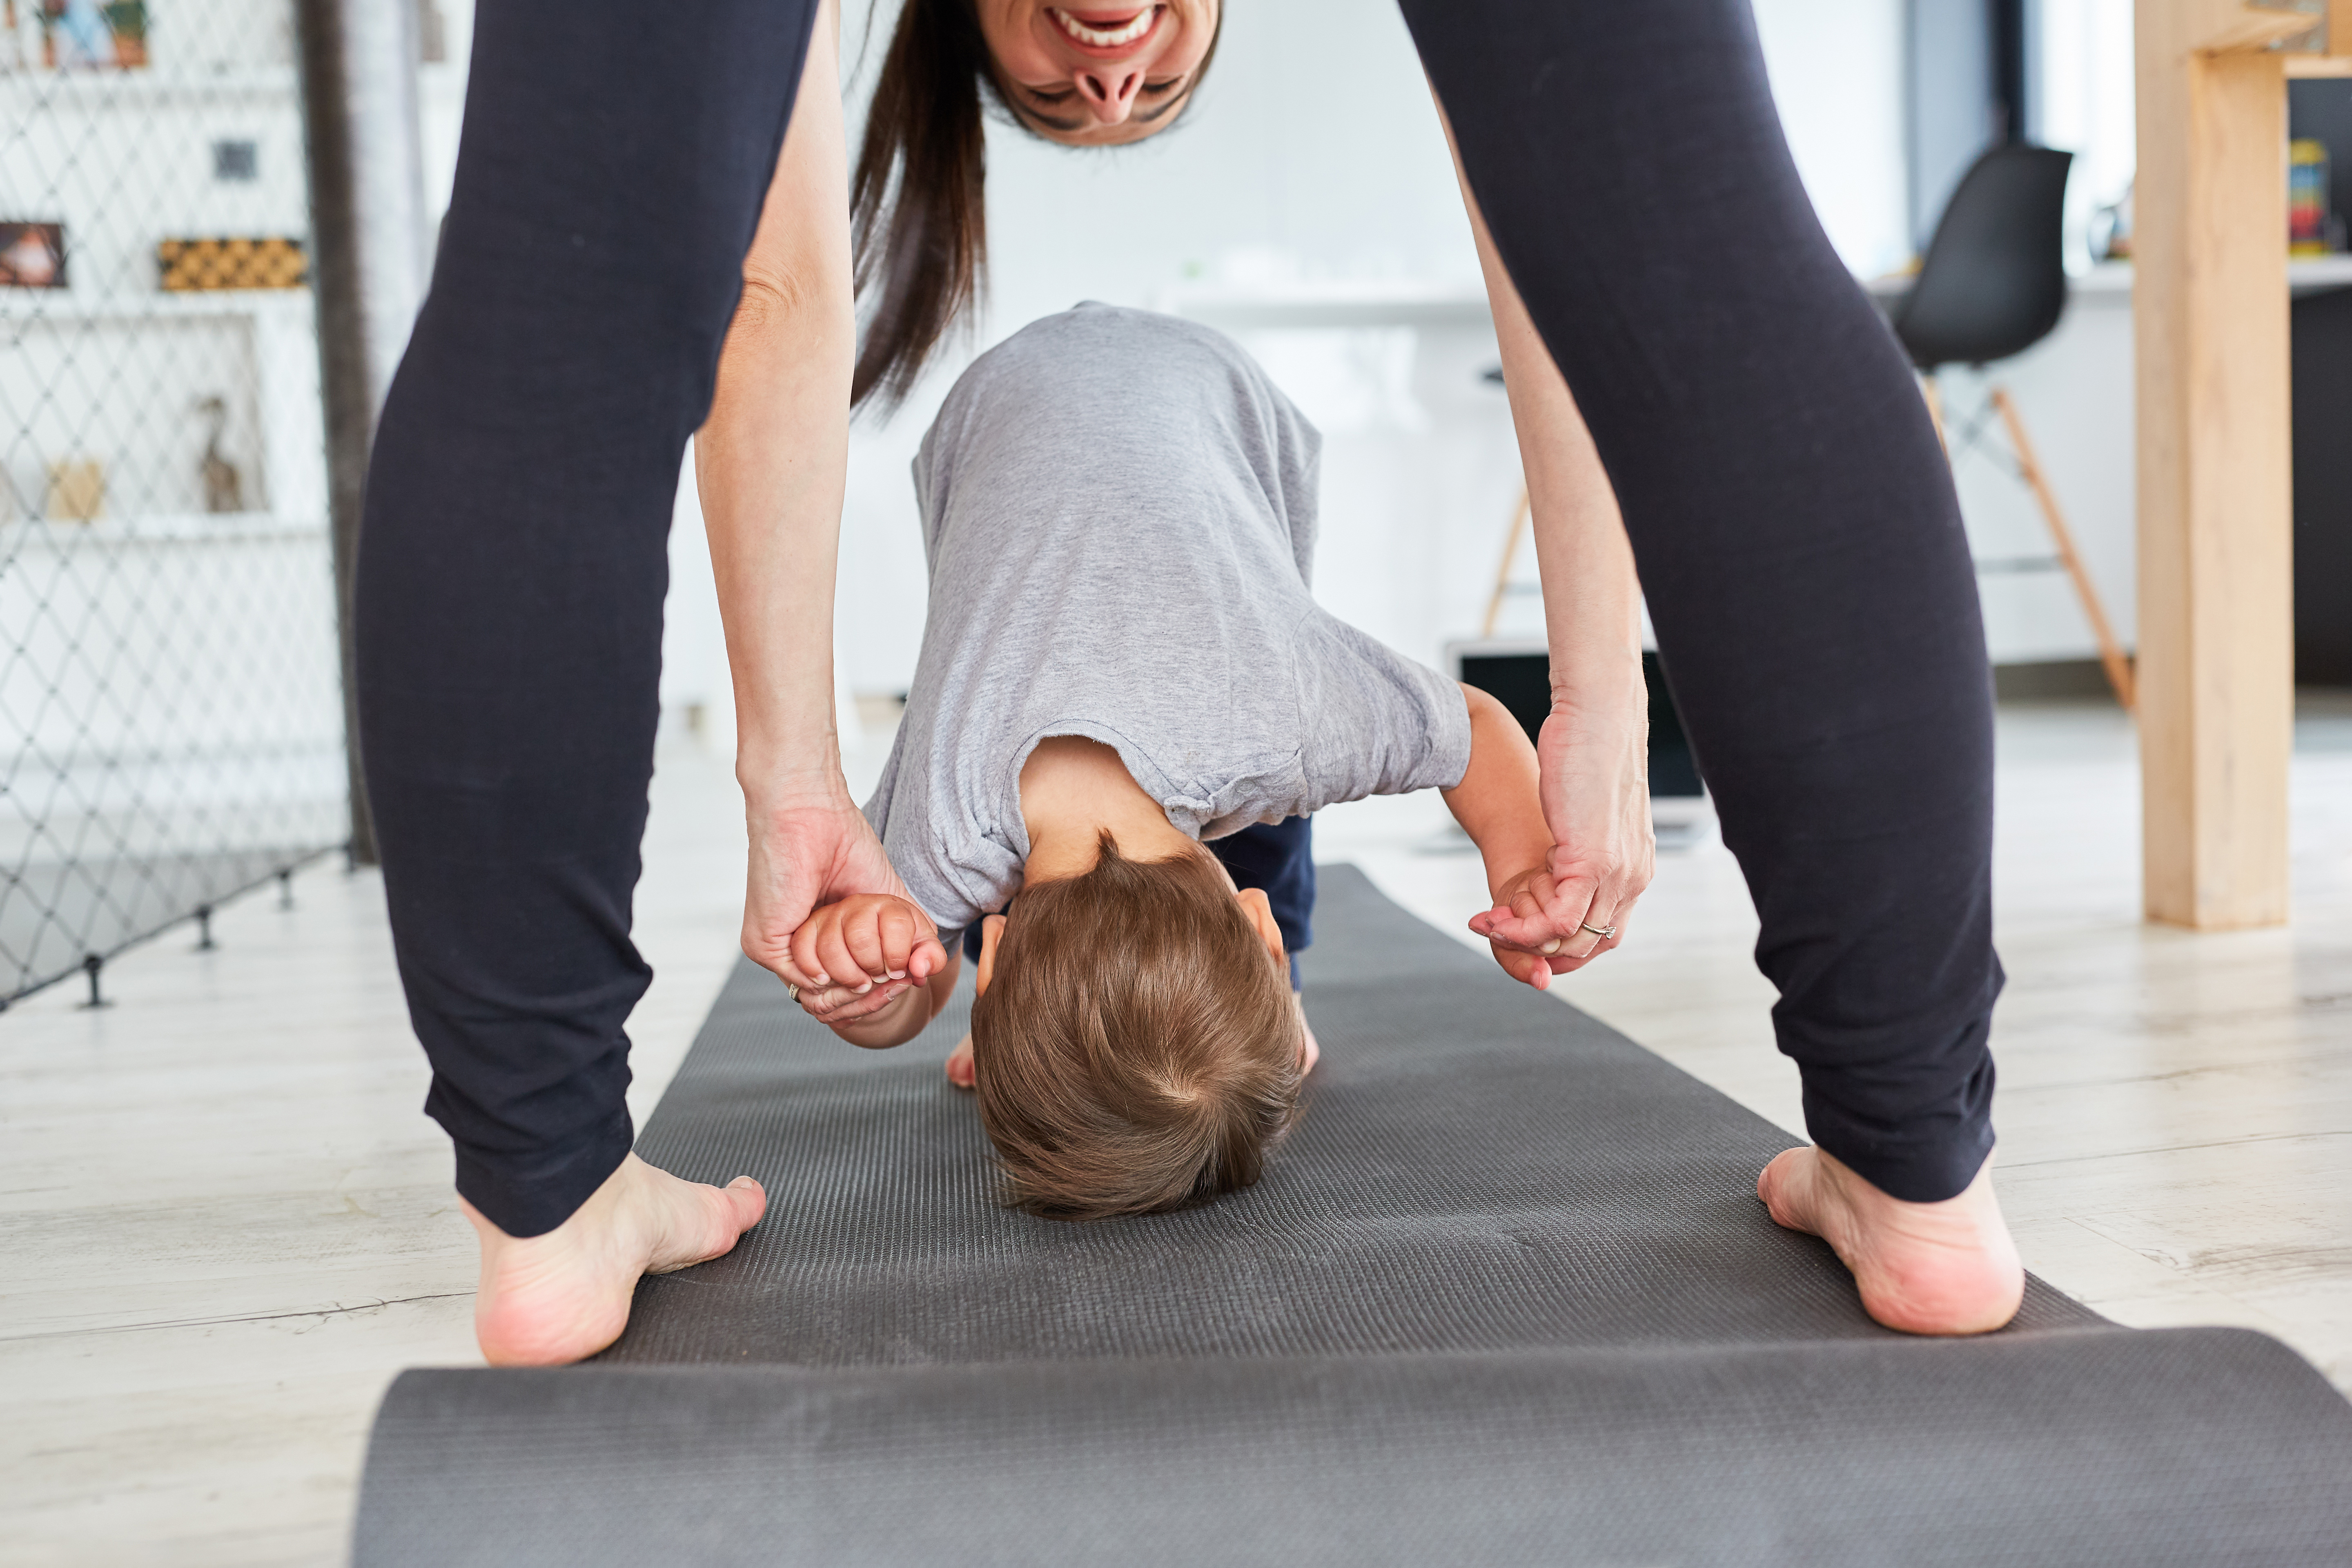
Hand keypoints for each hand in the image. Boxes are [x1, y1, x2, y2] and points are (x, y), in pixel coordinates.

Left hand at [741, 789, 929, 993]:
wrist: (810, 814)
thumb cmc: (846, 843)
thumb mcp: (888, 899)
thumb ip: (904, 938)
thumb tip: (921, 975)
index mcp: (823, 933)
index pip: (848, 982)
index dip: (881, 988)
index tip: (907, 978)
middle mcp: (799, 943)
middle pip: (836, 994)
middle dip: (873, 988)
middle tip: (895, 971)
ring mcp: (779, 946)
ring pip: (823, 989)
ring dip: (856, 973)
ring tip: (868, 943)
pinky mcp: (763, 944)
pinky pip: (806, 978)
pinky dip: (837, 968)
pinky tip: (850, 946)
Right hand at [785, 892, 946, 1025]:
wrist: (873, 942)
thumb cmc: (900, 943)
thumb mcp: (921, 946)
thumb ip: (931, 956)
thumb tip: (919, 970)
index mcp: (889, 904)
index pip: (896, 925)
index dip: (897, 957)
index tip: (897, 972)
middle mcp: (856, 904)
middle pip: (861, 939)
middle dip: (871, 968)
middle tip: (876, 978)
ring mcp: (829, 915)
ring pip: (830, 949)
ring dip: (846, 977)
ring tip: (858, 984)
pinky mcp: (806, 929)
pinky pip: (802, 949)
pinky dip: (813, 971)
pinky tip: (827, 982)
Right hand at [1468, 696, 1652, 979]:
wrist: (1600, 712)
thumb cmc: (1591, 748)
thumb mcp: (1589, 807)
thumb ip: (1585, 836)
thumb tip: (1571, 839)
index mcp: (1635, 866)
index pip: (1605, 933)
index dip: (1561, 942)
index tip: (1521, 931)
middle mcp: (1634, 876)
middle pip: (1592, 944)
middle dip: (1540, 950)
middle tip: (1497, 933)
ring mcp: (1618, 871)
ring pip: (1575, 938)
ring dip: (1524, 941)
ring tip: (1487, 924)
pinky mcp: (1594, 860)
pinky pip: (1560, 920)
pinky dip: (1524, 929)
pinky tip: (1494, 919)